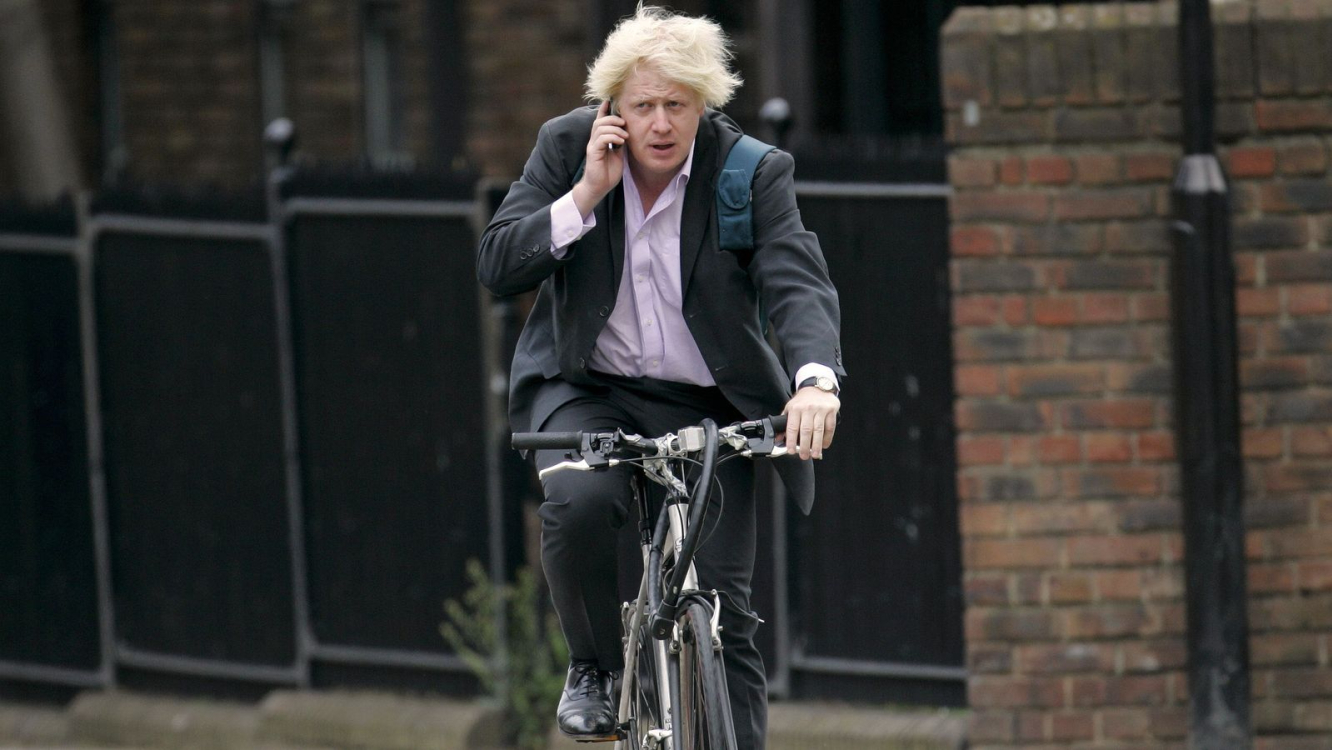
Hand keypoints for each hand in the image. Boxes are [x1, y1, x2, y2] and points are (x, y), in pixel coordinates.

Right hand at [572, 100, 626, 215]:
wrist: (598, 188)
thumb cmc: (607, 174)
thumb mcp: (618, 156)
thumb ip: (620, 144)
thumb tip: (626, 133)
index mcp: (600, 141)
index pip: (600, 121)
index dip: (604, 110)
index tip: (610, 100)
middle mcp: (594, 141)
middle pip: (600, 121)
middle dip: (613, 118)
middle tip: (624, 123)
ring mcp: (593, 146)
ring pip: (600, 127)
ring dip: (615, 128)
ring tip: (625, 135)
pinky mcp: (593, 153)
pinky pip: (601, 139)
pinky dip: (612, 137)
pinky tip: (620, 142)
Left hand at [782, 387, 839, 459]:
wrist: (817, 387)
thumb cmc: (803, 401)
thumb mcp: (790, 408)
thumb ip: (784, 423)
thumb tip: (778, 439)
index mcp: (795, 408)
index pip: (792, 427)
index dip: (791, 440)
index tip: (791, 451)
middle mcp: (807, 408)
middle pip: (806, 430)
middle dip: (805, 446)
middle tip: (804, 456)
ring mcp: (820, 409)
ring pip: (818, 430)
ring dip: (817, 445)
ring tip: (815, 454)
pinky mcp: (831, 410)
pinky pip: (829, 427)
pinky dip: (827, 438)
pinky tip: (824, 445)